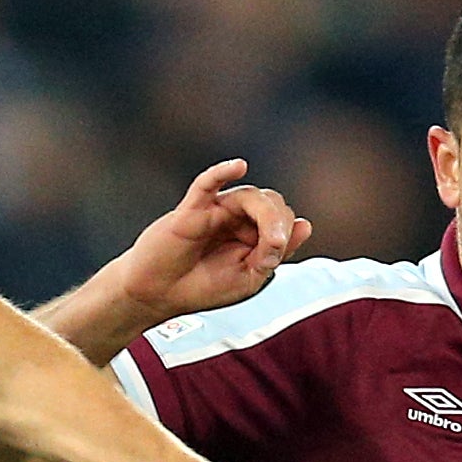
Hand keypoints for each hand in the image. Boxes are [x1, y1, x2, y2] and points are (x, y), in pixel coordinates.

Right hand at [113, 160, 310, 324]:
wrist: (157, 295)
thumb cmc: (199, 288)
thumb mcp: (248, 279)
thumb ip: (273, 254)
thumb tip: (304, 225)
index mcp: (251, 235)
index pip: (282, 218)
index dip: (285, 233)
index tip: (274, 256)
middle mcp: (236, 218)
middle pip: (271, 202)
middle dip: (278, 222)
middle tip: (272, 246)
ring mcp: (215, 211)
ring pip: (250, 196)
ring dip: (265, 213)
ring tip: (268, 238)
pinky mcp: (192, 210)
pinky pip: (208, 184)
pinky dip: (222, 172)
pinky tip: (238, 166)